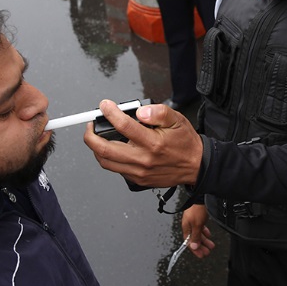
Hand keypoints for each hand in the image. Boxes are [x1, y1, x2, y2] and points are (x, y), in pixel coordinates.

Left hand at [83, 99, 202, 187]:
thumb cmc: (186, 143)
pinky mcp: (138, 180)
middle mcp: (143, 160)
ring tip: (96, 137)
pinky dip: (108, 158)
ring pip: (106, 162)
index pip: (123, 126)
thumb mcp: (177, 119)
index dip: (110, 113)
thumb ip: (158, 112)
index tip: (105, 106)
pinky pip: (115, 169)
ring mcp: (139, 172)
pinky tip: (111, 148)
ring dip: (96, 149)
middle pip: (105, 150)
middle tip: (90, 125)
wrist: (197, 166)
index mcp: (153, 143)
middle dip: (91, 136)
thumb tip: (140, 112)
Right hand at [182, 205, 214, 257]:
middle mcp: (189, 225)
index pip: (189, 242)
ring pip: (199, 234)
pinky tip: (209, 235)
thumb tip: (193, 246)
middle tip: (207, 252)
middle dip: (201, 246)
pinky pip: (201, 228)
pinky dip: (205, 233)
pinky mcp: (198, 218)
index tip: (201, 255)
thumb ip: (195, 236)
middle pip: (194, 239)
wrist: (201, 196)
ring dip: (205, 241)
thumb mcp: (197, 225)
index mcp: (186, 227)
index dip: (195, 249)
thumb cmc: (197, 209)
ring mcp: (194, 221)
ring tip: (211, 245)